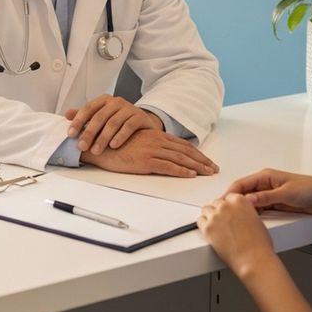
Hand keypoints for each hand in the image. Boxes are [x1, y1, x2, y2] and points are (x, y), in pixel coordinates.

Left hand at [65, 95, 163, 154]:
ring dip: (103, 138)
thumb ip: (84, 115)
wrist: (142, 122)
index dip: (78, 121)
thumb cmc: (118, 119)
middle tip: (82, 146)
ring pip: (113, 123)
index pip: (88, 109)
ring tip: (96, 150)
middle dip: (89, 133)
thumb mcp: (101, 116)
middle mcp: (116, 102)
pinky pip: (128, 126)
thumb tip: (66, 114)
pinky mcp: (140, 117)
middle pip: (99, 117)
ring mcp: (129, 108)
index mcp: (104, 100)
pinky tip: (113, 145)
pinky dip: (120, 136)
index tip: (70, 134)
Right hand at [79, 128, 217, 176]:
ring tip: (208, 173)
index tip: (207, 161)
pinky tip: (190, 175)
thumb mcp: (135, 142)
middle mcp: (156, 141)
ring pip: (180, 159)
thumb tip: (161, 154)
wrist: (98, 144)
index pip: (182, 145)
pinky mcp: (145, 161)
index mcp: (155, 136)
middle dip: (202, 160)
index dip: (197, 153)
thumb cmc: (114, 144)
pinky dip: (180, 171)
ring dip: (197, 167)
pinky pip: (167, 166)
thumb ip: (149, 145)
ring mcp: (151, 150)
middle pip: (185, 151)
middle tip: (214, 169)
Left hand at [197, 193, 276, 278]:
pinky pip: (200, 221)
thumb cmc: (259, 245)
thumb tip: (240, 216)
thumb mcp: (256, 221)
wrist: (253, 259)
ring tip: (216, 227)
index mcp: (240, 201)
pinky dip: (204, 225)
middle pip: (217, 203)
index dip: (229, 206)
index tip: (229, 212)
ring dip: (210, 216)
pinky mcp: (207, 228)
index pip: (229, 197)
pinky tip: (210, 231)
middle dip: (219, 211)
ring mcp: (215, 216)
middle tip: (223, 222)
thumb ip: (245, 213)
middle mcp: (226, 206)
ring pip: (206, 210)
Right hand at [224, 168, 311, 214]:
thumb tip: (248, 200)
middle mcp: (265, 184)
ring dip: (244, 209)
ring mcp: (269, 194)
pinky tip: (249, 220)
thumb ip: (266, 197)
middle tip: (226, 213)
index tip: (222, 202)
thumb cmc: (309, 189)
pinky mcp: (274, 204)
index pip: (242, 184)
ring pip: (250, 202)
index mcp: (266, 176)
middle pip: (244, 193)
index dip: (230, 193)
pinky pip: (259, 209)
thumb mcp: (285, 193)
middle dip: (234, 202)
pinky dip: (253, 214)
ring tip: (236, 218)